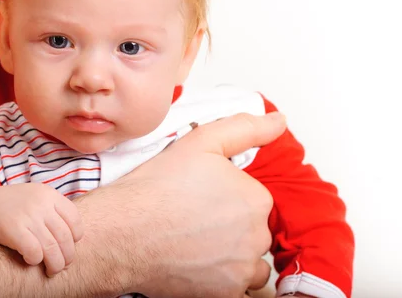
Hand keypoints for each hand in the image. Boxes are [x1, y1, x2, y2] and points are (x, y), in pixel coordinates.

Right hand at [0, 183, 82, 275]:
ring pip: (52, 248)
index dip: (76, 237)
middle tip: (64, 265)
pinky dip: (36, 260)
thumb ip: (55, 212)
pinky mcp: (14, 229)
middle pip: (65, 237)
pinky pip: (34, 252)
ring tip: (52, 270)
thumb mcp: (37, 198)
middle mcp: (41, 203)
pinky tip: (31, 261)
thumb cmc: (15, 206)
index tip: (70, 246)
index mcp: (50, 195)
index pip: (75, 219)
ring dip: (55, 264)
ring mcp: (28, 215)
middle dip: (68, 256)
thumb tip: (74, 239)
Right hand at [74, 111, 285, 297]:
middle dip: (229, 225)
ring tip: (195, 242)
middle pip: (251, 230)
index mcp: (256, 199)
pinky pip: (234, 285)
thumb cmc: (156, 189)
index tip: (199, 196)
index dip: (224, 196)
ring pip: (247, 260)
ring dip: (231, 253)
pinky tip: (194, 261)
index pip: (253, 199)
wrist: (123, 232)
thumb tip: (278, 121)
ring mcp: (241, 268)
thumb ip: (245, 129)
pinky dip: (219, 276)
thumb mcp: (201, 142)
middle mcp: (256, 236)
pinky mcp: (225, 293)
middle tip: (192, 218)